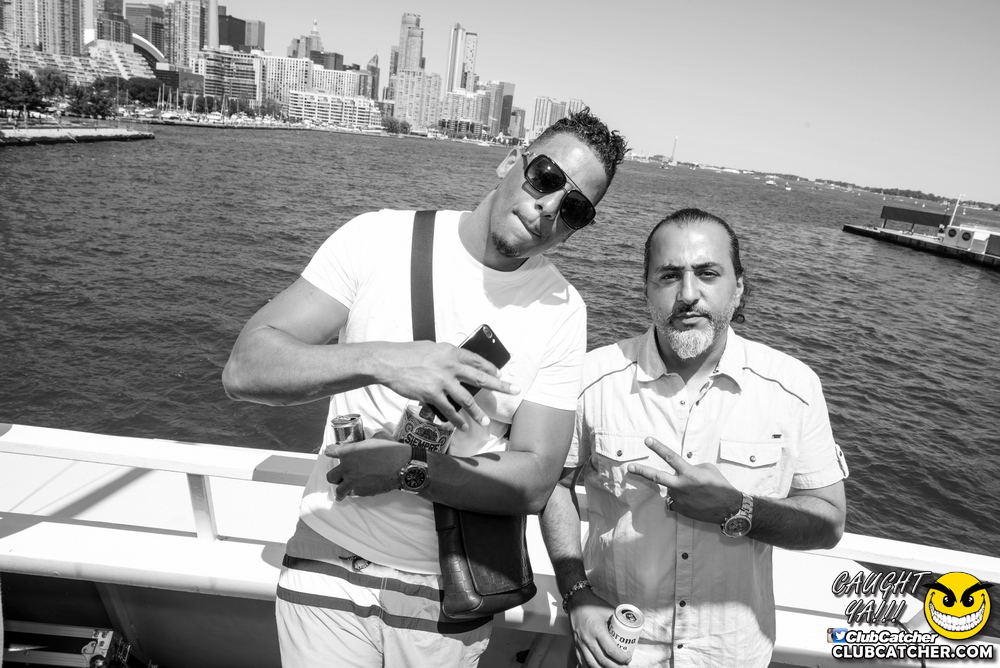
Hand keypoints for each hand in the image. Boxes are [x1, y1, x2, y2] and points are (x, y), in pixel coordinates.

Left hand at [326, 437, 409, 500]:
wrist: (401, 466)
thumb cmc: (391, 450)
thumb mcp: (379, 437)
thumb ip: (370, 439)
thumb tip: (372, 438)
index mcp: (348, 452)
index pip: (330, 452)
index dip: (331, 451)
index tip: (331, 453)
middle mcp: (346, 468)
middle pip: (330, 476)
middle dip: (334, 476)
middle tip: (339, 476)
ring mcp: (353, 482)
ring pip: (339, 490)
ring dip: (341, 489)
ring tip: (342, 492)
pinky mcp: (361, 492)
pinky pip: (354, 493)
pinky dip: (356, 492)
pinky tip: (360, 490)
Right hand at [376, 341, 519, 431]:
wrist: (388, 362)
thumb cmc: (405, 354)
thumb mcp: (429, 348)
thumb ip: (444, 356)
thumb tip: (453, 364)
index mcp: (450, 351)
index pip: (476, 359)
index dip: (490, 368)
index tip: (499, 374)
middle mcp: (450, 365)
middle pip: (480, 377)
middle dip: (500, 385)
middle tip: (515, 390)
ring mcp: (442, 381)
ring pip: (467, 399)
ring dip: (477, 411)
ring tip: (485, 421)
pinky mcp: (432, 394)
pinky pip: (448, 410)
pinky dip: (456, 420)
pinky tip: (462, 426)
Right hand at [567, 589, 631, 666]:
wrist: (576, 602)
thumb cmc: (593, 605)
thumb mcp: (608, 611)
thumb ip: (618, 621)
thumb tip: (629, 630)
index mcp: (597, 629)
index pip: (610, 650)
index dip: (621, 658)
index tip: (628, 659)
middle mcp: (587, 638)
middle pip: (602, 660)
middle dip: (615, 667)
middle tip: (624, 667)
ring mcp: (580, 643)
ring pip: (591, 663)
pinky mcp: (575, 645)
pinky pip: (582, 661)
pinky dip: (591, 667)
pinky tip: (599, 667)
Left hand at [627, 437, 741, 523]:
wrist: (728, 509)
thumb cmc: (720, 486)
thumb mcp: (707, 469)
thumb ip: (691, 467)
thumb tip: (681, 471)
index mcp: (689, 473)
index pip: (670, 457)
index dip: (658, 447)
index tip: (647, 440)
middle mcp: (681, 486)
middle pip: (657, 477)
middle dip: (642, 471)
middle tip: (630, 467)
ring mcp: (679, 499)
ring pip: (671, 489)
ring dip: (678, 488)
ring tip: (695, 493)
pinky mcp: (679, 509)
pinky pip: (675, 500)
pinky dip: (681, 498)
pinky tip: (693, 501)